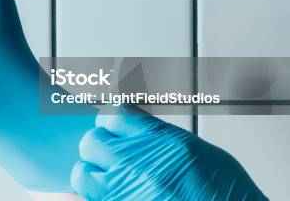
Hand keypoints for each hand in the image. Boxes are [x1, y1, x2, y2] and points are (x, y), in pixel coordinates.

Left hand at [71, 104, 266, 199]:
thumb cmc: (225, 192)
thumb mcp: (195, 151)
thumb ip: (158, 138)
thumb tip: (136, 132)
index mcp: (157, 140)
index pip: (113, 115)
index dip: (110, 122)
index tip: (112, 128)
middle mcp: (136, 162)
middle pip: (92, 142)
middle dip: (99, 148)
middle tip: (110, 157)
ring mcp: (124, 189)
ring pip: (81, 173)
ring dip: (90, 175)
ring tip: (107, 181)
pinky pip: (88, 200)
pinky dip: (92, 198)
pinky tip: (107, 195)